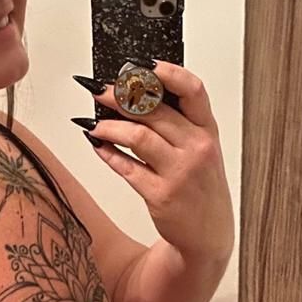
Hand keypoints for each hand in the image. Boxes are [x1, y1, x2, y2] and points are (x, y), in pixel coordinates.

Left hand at [82, 61, 235, 262]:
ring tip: (93, 122)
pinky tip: (98, 145)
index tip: (143, 65)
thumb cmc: (201, 188)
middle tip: (98, 90)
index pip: (193, 91)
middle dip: (120, 96)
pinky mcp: (160, 195)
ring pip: (137, 136)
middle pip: (154, 110)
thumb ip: (179, 124)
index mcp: (208, 131)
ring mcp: (180, 172)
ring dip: (109, 125)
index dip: (168, 73)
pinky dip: (108, 153)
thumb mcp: (202, 150)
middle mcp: (197, 148)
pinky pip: (127, 168)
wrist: (208, 236)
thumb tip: (137, 94)